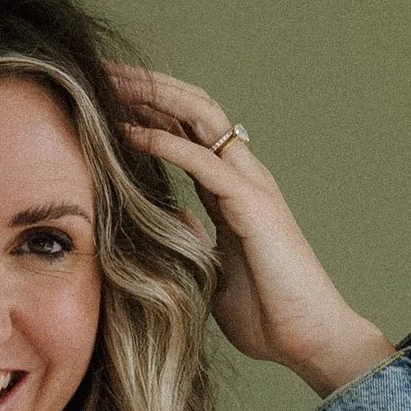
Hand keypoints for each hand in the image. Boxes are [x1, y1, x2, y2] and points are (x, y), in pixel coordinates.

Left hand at [108, 64, 395, 401]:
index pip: (187, 130)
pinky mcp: (253, 205)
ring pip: (201, 117)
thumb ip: (192, 239)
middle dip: (146, 84)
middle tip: (99, 69)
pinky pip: (203, 161)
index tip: (103, 94)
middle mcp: (243, 177)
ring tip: (110, 82)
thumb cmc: (268, 316)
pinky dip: (164, 142)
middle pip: (192, 108)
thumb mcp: (212, 272)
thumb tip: (169, 218)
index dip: (149, 106)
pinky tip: (128, 132)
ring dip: (154, 96)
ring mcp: (252, 186)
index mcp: (231, 191)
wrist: (310, 341)